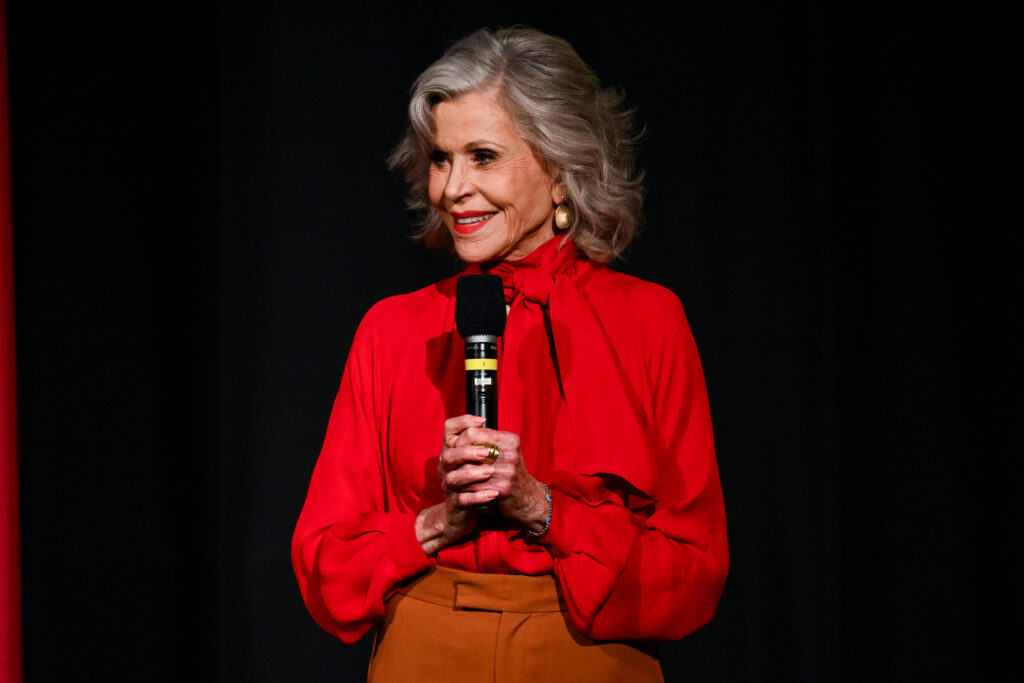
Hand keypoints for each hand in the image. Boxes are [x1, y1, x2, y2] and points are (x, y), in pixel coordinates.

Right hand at [415, 415, 498, 554]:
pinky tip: (492, 494)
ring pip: (453, 478)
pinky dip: (477, 496)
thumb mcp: (479, 457)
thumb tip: (490, 424)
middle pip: (449, 455)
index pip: (449, 429)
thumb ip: (484, 440)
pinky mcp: (456, 504)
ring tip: (490, 472)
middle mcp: (448, 466)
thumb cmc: (476, 479)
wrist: (466, 510)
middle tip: (486, 452)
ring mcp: (450, 486)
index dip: (463, 423)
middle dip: (467, 452)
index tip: (482, 422)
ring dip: (472, 474)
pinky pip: (462, 500)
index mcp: (453, 450)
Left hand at [453, 423, 549, 533]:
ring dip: (459, 474)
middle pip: (470, 450)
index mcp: (510, 440)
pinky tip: (463, 488)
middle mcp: (511, 454)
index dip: (460, 440)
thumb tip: (463, 432)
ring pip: (469, 469)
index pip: (474, 432)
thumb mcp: (506, 450)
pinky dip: (466, 488)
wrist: (527, 497)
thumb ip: (488, 440)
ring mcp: (508, 471)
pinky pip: (475, 486)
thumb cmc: (511, 471)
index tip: (457, 447)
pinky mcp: (503, 488)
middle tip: (453, 463)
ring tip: (455, 475)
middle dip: (458, 458)